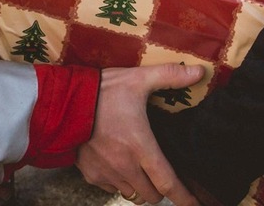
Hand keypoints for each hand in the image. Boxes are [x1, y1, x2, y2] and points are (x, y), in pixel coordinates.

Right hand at [77, 63, 203, 205]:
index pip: (168, 184)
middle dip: (160, 188)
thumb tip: (200, 72)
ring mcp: (107, 173)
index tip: (195, 204)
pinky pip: (111, 188)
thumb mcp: (138, 79)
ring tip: (139, 166)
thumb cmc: (102, 91)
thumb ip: (170, 76)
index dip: (184, 198)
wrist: (63, 102)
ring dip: (139, 185)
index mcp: (141, 148)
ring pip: (132, 193)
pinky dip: (118, 182)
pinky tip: (117, 163)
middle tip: (161, 172)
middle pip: (152, 195)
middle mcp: (125, 167)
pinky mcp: (91, 174)